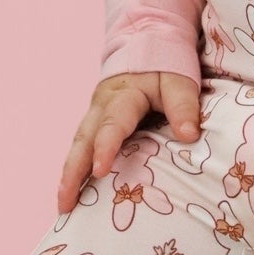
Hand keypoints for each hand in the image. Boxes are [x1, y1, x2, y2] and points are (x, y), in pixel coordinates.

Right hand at [57, 73, 201, 213]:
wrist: (145, 47)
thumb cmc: (163, 67)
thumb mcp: (178, 79)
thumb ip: (183, 105)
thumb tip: (189, 135)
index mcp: (123, 95)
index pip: (112, 123)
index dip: (105, 147)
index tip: (99, 171)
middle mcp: (101, 107)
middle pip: (82, 140)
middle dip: (72, 173)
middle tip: (66, 203)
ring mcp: (95, 116)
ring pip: (77, 147)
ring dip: (69, 177)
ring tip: (64, 207)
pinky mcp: (95, 125)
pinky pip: (82, 149)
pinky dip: (76, 172)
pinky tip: (75, 195)